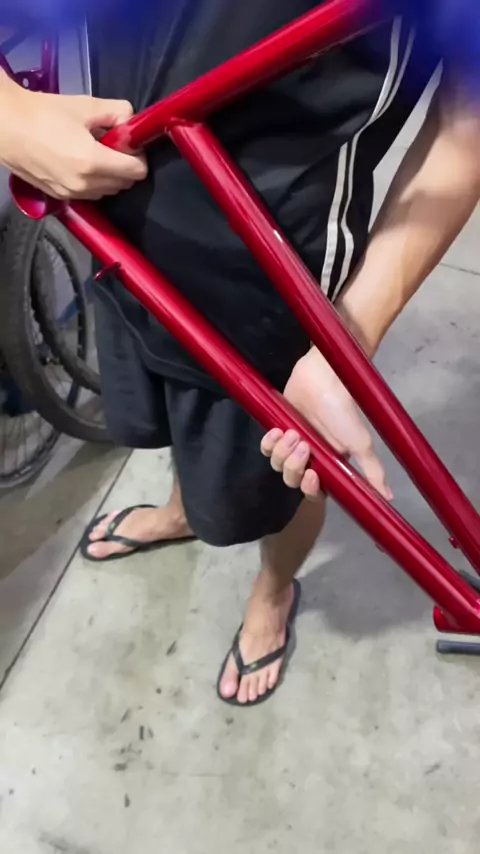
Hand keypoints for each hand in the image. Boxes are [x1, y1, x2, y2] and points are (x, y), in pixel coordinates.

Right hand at [0, 80, 146, 199]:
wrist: (5, 127)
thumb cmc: (43, 114)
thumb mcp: (85, 105)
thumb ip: (117, 112)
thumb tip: (131, 121)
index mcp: (94, 162)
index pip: (136, 172)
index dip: (139, 157)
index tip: (130, 144)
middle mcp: (85, 185)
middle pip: (124, 184)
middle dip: (125, 166)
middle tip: (113, 145)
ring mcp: (72, 194)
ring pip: (107, 191)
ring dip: (109, 176)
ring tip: (95, 153)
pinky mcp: (59, 197)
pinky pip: (89, 195)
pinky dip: (93, 182)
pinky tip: (80, 163)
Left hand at [261, 347, 392, 500]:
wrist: (323, 379)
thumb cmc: (342, 412)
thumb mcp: (361, 444)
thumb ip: (373, 472)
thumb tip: (389, 498)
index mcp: (329, 465)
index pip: (314, 492)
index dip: (310, 489)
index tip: (312, 475)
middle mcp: (310, 458)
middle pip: (292, 480)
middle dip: (294, 467)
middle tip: (302, 446)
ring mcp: (293, 444)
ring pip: (278, 465)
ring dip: (282, 453)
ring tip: (291, 432)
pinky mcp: (278, 429)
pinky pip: (266, 449)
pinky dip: (269, 444)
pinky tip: (277, 431)